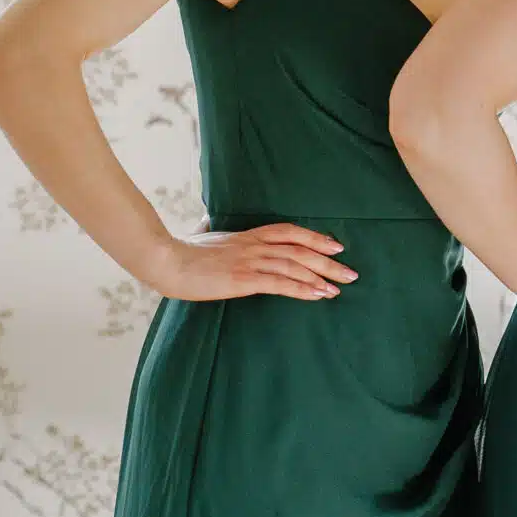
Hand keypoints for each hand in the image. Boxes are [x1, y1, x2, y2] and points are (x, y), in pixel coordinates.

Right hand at [150, 223, 353, 301]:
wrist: (165, 261)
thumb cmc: (181, 251)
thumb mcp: (202, 236)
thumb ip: (211, 229)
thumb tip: (206, 221)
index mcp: (248, 235)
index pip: (289, 232)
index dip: (315, 237)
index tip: (336, 246)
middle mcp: (254, 246)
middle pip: (300, 250)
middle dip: (328, 262)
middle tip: (351, 273)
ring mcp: (250, 261)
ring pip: (295, 266)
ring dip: (320, 278)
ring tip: (338, 288)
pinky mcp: (243, 279)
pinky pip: (280, 283)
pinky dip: (302, 288)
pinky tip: (317, 295)